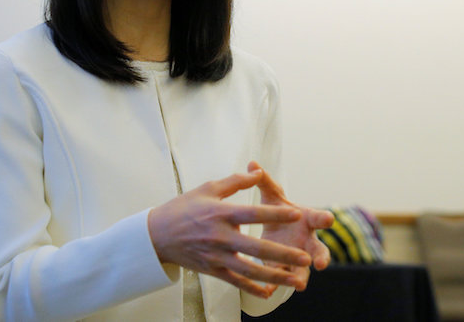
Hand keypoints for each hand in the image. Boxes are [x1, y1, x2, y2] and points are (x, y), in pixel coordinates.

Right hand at [146, 170, 312, 297]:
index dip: (275, 214)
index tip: (297, 214)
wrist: (157, 234)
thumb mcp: (208, 188)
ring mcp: (216, 256)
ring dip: (274, 276)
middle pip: (256, 248)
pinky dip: (253, 288)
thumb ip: (236, 181)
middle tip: (306, 257)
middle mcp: (220, 236)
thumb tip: (258, 171)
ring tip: (296, 280)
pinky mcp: (212, 269)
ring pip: (250, 270)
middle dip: (283, 254)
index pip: (252, 213)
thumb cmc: (184, 207)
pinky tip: (270, 292)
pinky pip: (235, 281)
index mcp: (220, 213)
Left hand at [248, 161, 334, 290]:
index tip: (328, 220)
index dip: (324, 218)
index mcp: (307, 219)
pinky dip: (278, 286)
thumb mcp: (272, 195)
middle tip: (322, 263)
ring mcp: (297, 256)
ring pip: (303, 269)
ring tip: (300, 285)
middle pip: (319, 249)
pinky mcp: (284, 268)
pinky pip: (283, 279)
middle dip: (322, 256)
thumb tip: (253, 163)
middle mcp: (307, 240)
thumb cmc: (277, 209)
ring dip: (302, 276)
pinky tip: (269, 291)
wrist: (274, 230)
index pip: (319, 218)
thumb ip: (264, 181)